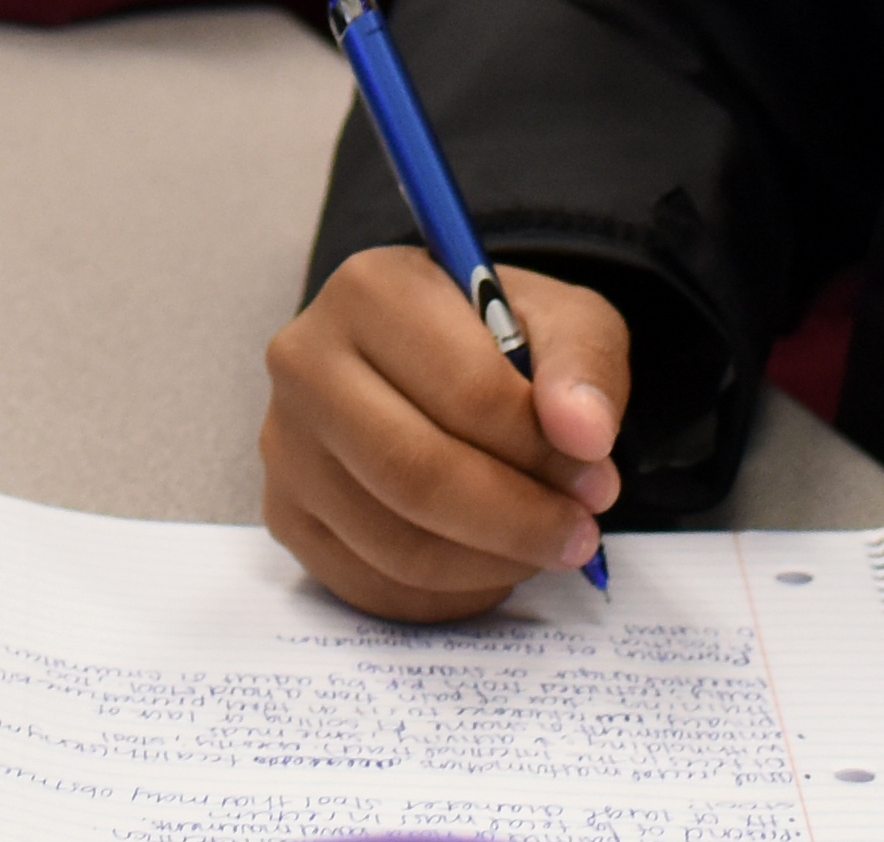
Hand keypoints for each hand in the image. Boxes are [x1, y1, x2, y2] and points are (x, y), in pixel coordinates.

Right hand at [260, 247, 628, 622]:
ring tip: (542, 545)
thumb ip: (583, 364)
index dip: (542, 451)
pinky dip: (448, 593)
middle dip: (517, 519)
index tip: (599, 480)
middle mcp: (305, 363)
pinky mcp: (286, 514)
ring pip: (394, 543)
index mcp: (369, 291)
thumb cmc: (496, 337)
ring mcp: (284, 446)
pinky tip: (490, 563)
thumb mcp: (562, 319)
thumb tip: (585, 434)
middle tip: (580, 535)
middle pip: (415, 474)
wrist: (430, 359)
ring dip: (490, 562)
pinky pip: (371, 584)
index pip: (464, 391)